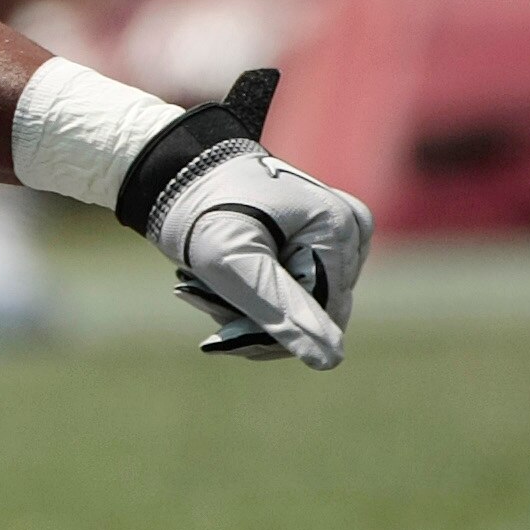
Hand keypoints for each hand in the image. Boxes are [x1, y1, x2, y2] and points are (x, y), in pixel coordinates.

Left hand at [134, 74, 370, 368]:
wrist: (178, 170)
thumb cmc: (201, 210)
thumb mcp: (232, 263)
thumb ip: (279, 309)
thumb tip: (331, 360)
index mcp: (340, 228)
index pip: (323, 316)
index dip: (269, 334)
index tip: (213, 335)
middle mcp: (352, 228)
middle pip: (316, 310)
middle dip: (255, 317)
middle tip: (197, 297)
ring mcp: (340, 232)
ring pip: (303, 303)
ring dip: (249, 308)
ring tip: (201, 286)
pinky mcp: (322, 238)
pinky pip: (297, 287)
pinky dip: (255, 292)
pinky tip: (219, 279)